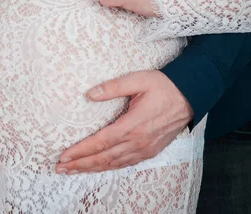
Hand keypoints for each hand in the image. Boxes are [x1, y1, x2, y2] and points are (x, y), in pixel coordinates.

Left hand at [55, 70, 192, 173]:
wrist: (190, 96)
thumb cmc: (163, 86)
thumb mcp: (138, 79)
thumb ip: (113, 87)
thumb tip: (89, 94)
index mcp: (133, 125)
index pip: (101, 142)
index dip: (81, 151)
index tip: (64, 155)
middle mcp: (138, 141)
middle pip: (103, 158)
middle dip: (80, 164)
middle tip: (60, 168)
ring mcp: (145, 149)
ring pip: (113, 164)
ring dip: (91, 168)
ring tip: (73, 170)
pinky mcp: (150, 151)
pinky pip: (125, 164)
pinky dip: (108, 167)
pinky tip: (97, 167)